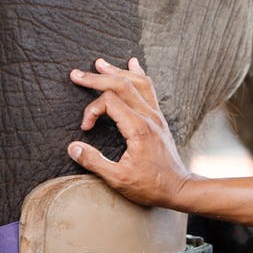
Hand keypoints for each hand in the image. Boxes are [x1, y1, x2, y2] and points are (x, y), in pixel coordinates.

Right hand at [68, 58, 193, 209]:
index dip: (92, 110)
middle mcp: (149, 116)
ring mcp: (156, 115)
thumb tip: (73, 147)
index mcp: (138, 128)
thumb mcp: (118, 179)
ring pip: (137, 82)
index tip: (85, 128)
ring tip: (100, 64)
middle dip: (97, 78)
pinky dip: (138, 75)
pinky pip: (148, 89)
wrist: (179, 188)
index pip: (110, 101)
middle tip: (76, 74)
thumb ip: (94, 162)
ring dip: (117, 72)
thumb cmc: (151, 186)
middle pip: (122, 85)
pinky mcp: (159, 119)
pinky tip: (133, 64)